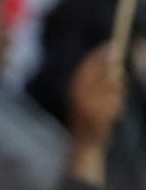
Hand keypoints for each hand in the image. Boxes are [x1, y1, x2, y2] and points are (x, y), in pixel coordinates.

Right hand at [67, 44, 124, 184]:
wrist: (83, 144)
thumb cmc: (86, 120)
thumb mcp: (83, 99)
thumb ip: (93, 82)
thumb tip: (111, 62)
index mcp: (73, 90)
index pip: (86, 66)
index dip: (99, 54)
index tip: (112, 45)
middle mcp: (79, 95)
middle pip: (102, 73)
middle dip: (113, 70)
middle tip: (117, 71)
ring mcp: (90, 104)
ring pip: (113, 86)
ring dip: (116, 92)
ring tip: (109, 104)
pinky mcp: (101, 114)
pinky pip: (116, 101)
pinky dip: (116, 105)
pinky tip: (109, 114)